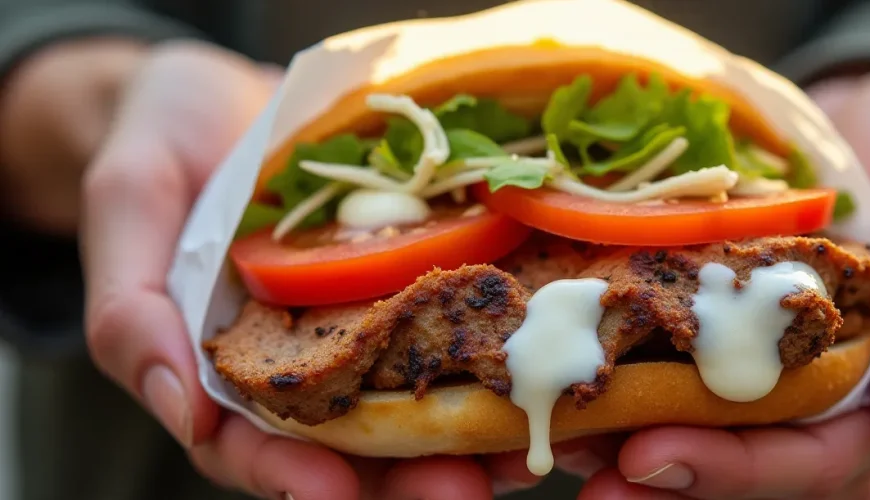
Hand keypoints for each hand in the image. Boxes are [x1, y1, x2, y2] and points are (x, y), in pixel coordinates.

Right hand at [80, 40, 532, 499]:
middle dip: (405, 474)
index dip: (289, 474)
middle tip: (457, 487)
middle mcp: (304, 356)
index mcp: (227, 365)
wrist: (224, 92)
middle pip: (354, 443)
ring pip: (417, 396)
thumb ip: (133, 306)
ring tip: (519, 446)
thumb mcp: (127, 205)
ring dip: (468, 429)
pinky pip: (454, 320)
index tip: (330, 493)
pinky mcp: (412, 276)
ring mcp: (363, 318)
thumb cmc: (159, 142)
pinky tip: (538, 361)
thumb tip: (181, 405)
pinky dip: (494, 347)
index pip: (254, 445)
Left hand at [572, 65, 869, 498]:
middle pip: (742, 462)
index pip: (814, 460)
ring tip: (556, 433)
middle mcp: (823, 396)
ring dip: (626, 439)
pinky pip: (673, 364)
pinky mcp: (726, 324)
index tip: (653, 455)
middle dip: (666, 473)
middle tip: (584, 470)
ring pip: (699, 428)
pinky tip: (566, 377)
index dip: (736, 468)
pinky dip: (620, 377)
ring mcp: (770, 365)